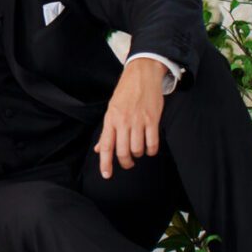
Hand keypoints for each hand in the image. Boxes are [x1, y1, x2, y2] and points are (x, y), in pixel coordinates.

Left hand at [95, 58, 166, 178]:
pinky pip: (152, 143)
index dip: (105, 163)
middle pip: (122, 151)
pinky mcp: (153, 120)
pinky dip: (151, 150)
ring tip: (138, 151)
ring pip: (137, 149)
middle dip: (125, 162)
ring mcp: (138, 121)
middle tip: (128, 163)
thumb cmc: (125, 94)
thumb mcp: (111, 110)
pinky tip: (150, 149)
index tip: (106, 175)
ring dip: (138, 154)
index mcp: (110, 120)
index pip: (106, 146)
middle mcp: (123, 122)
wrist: (141, 76)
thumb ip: (106, 132)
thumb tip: (99, 149)